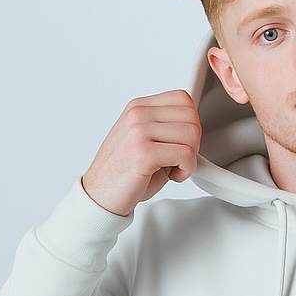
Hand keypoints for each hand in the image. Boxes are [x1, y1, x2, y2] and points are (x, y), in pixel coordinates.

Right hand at [81, 89, 201, 215]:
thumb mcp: (146, 141)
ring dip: (190, 158)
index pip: (183, 100)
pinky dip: (186, 170)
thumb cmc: (124, 173)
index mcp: (139, 108)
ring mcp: (139, 131)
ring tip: (173, 167)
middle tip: (179, 158)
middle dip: (193, 142)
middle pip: (191, 117)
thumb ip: (167, 128)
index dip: (192, 124)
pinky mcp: (143, 152)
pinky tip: (172, 176)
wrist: (101, 195)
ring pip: (192, 135)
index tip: (182, 142)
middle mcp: (137, 115)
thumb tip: (195, 127)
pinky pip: (186, 155)